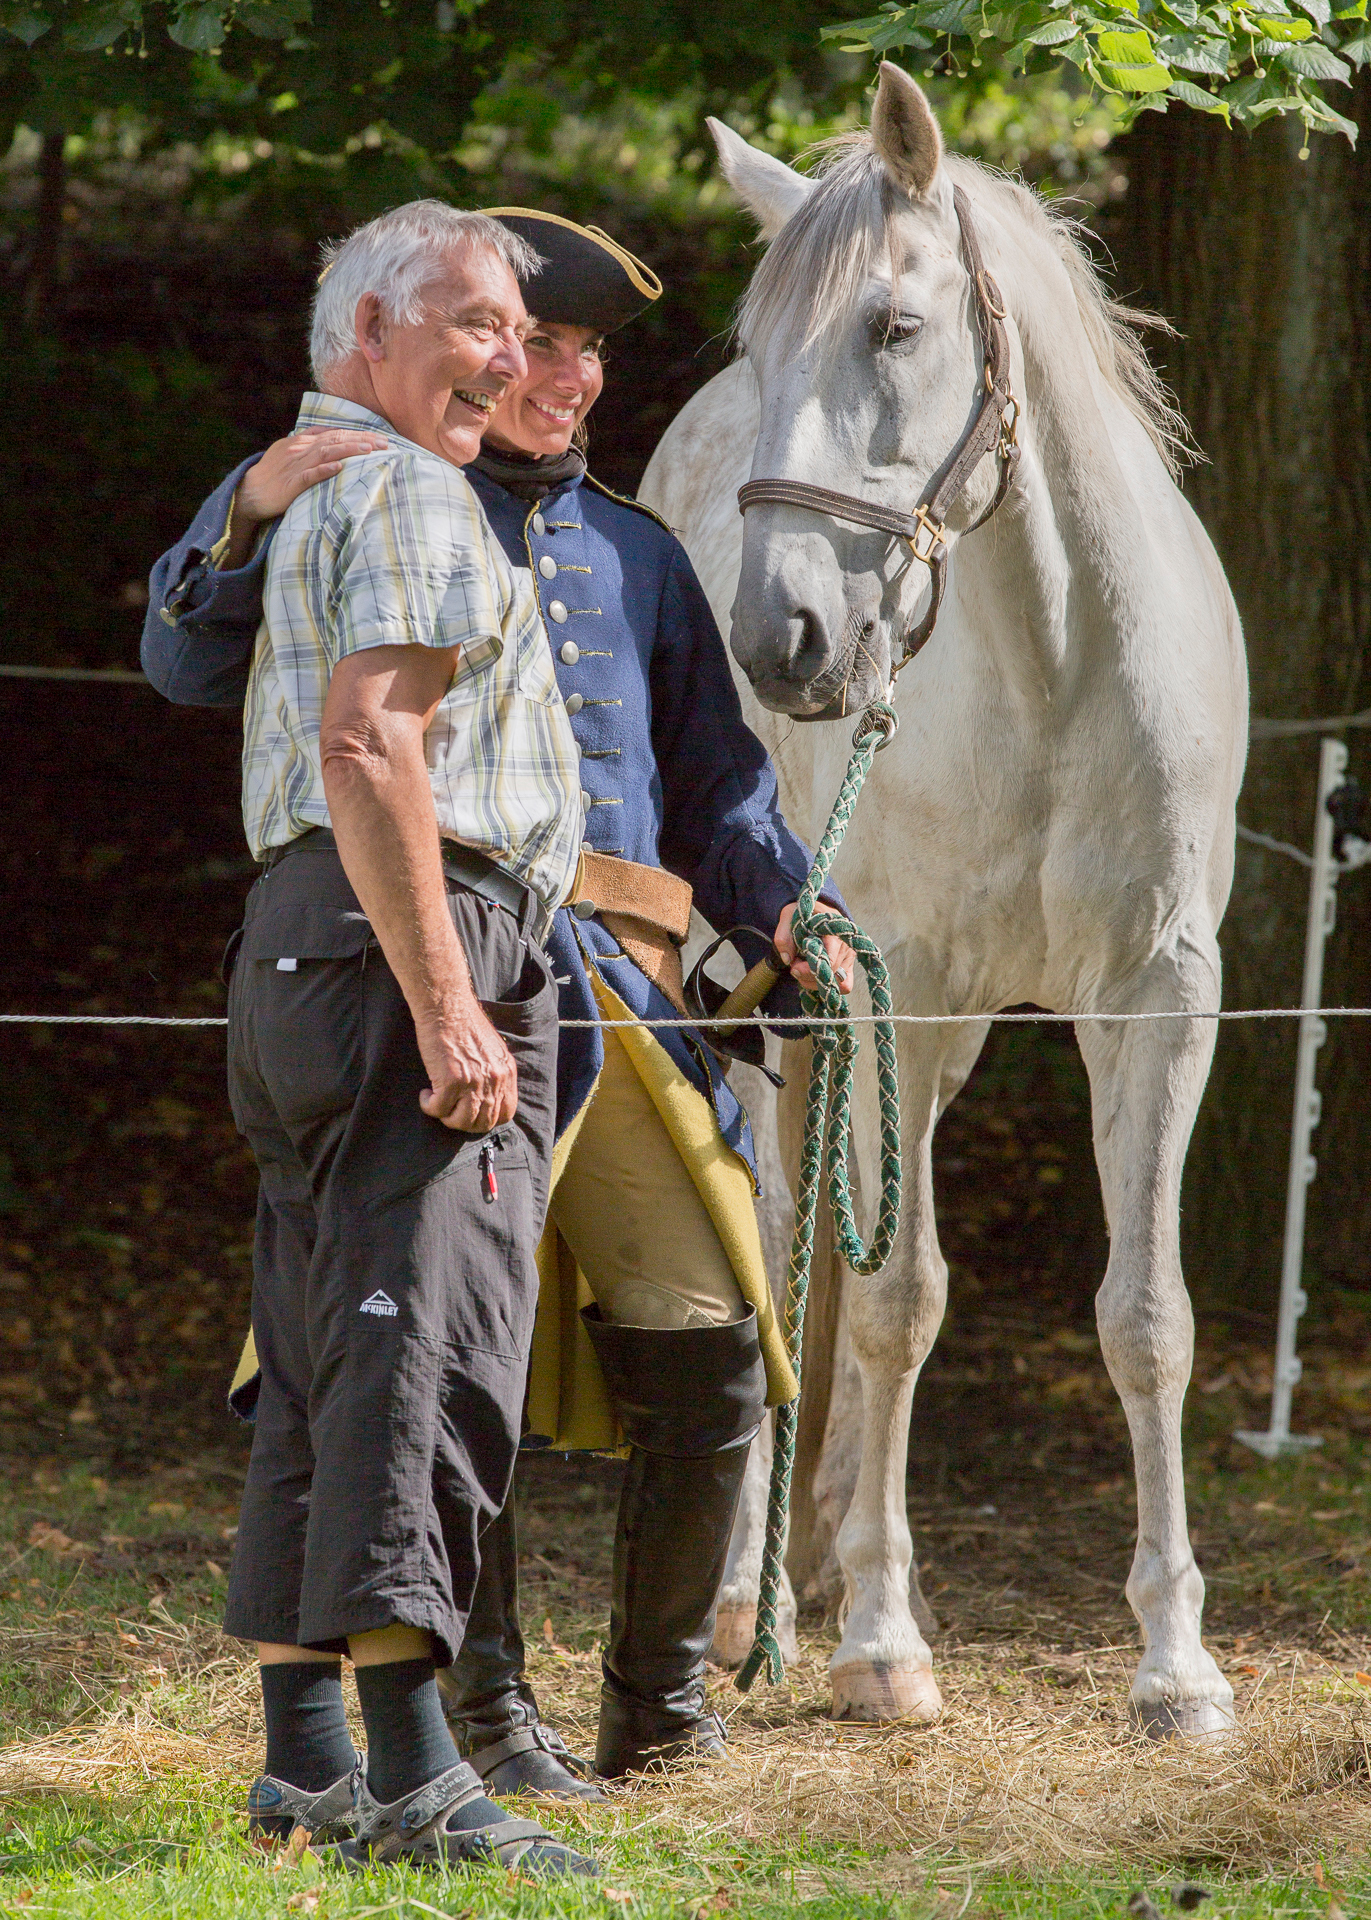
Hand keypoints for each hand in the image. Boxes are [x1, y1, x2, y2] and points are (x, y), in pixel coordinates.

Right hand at [237, 427, 390, 526]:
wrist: (248, 492)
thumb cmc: (272, 475)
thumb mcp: (290, 453)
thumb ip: (310, 445)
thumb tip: (331, 438)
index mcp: (301, 442)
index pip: (335, 433)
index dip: (358, 434)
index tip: (380, 437)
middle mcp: (300, 449)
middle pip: (335, 439)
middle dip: (361, 439)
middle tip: (385, 443)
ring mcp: (295, 465)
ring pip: (326, 453)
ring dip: (349, 450)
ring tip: (369, 450)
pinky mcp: (291, 483)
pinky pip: (309, 475)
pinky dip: (324, 470)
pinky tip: (339, 467)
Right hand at [415, 1001, 518, 1133]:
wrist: (447, 1007)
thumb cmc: (464, 1023)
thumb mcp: (492, 1050)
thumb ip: (494, 1073)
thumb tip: (486, 1095)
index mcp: (506, 1072)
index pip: (506, 1113)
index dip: (487, 1119)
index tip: (471, 1112)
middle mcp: (494, 1080)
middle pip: (483, 1123)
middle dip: (464, 1122)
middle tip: (450, 1110)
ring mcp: (473, 1082)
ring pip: (461, 1122)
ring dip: (446, 1117)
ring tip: (438, 1102)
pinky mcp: (450, 1081)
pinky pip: (437, 1109)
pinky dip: (428, 1105)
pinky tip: (426, 1093)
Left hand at [774, 902, 854, 994]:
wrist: (817, 910)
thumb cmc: (804, 914)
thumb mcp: (789, 917)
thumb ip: (784, 936)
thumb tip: (787, 959)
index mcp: (833, 931)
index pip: (829, 960)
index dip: (809, 969)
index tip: (794, 967)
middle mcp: (846, 944)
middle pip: (831, 973)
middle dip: (808, 975)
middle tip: (795, 964)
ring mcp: (850, 956)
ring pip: (837, 982)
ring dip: (815, 982)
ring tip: (803, 970)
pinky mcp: (849, 965)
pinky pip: (845, 985)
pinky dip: (828, 986)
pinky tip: (814, 979)